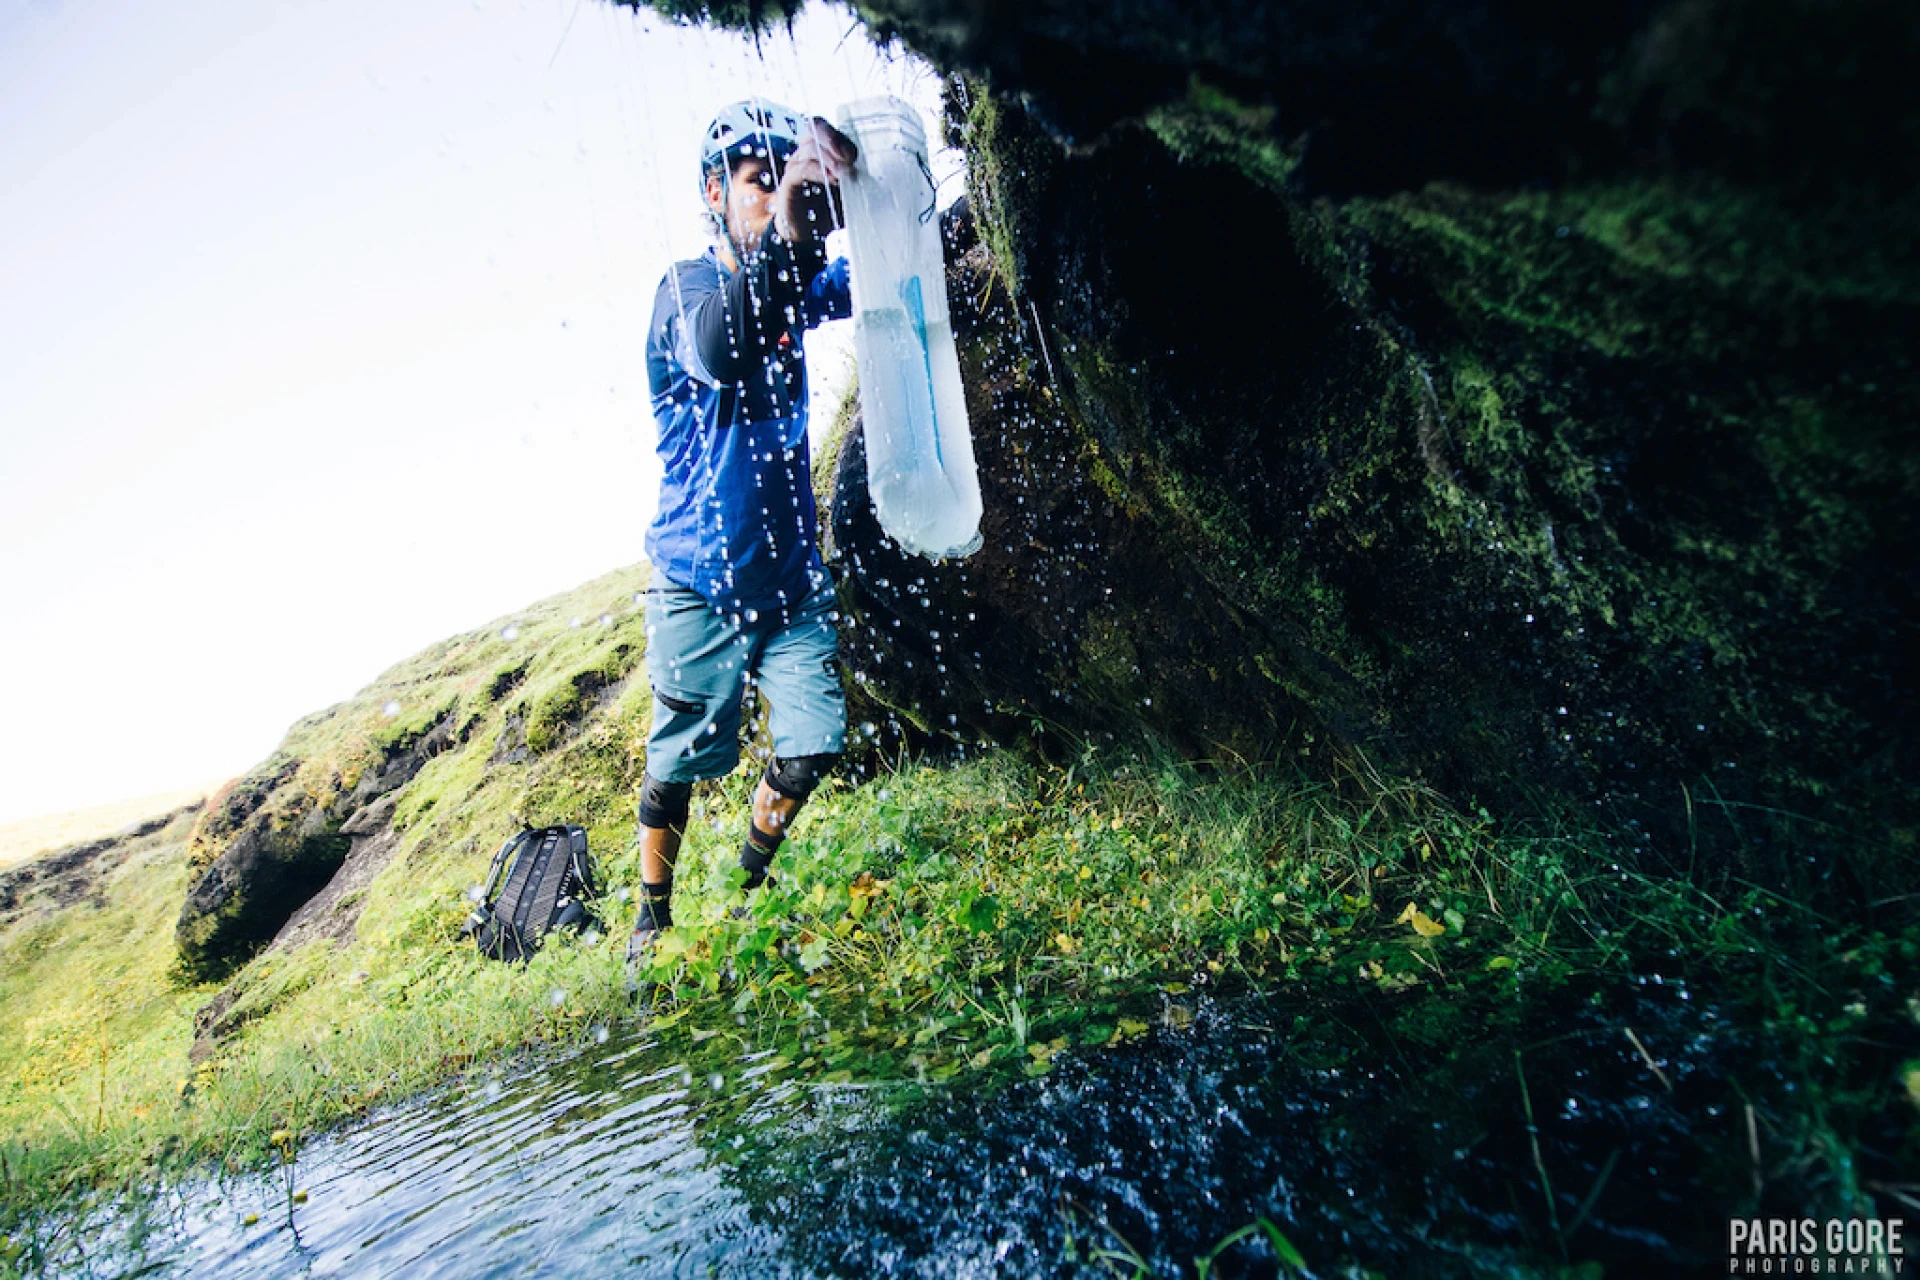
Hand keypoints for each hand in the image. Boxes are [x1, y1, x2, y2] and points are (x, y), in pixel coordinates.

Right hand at [773, 117, 856, 244]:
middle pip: (815, 127)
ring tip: (843, 174)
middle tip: (850, 158)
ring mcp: (795, 165)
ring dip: (829, 158)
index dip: (840, 134)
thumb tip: (886, 177)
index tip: (855, 154)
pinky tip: (830, 180)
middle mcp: (806, 151)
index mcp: (822, 148)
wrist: (809, 236)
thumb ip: (862, 180)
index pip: (827, 126)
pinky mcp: (788, 182)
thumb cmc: (832, 209)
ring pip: (809, 147)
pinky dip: (816, 171)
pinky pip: (800, 169)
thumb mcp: (852, 191)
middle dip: (835, 139)